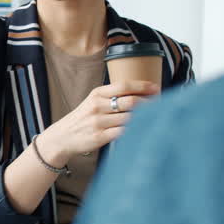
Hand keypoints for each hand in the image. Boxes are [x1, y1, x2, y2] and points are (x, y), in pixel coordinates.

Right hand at [39, 80, 158, 161]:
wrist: (62, 137)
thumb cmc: (83, 119)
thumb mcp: (93, 101)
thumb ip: (112, 96)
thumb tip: (141, 93)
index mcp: (97, 94)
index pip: (124, 86)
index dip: (143, 86)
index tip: (157, 88)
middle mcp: (97, 106)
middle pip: (130, 101)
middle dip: (149, 102)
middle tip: (161, 104)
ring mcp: (98, 122)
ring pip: (130, 117)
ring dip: (145, 117)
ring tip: (156, 116)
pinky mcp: (100, 137)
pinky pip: (123, 132)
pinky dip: (135, 130)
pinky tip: (143, 129)